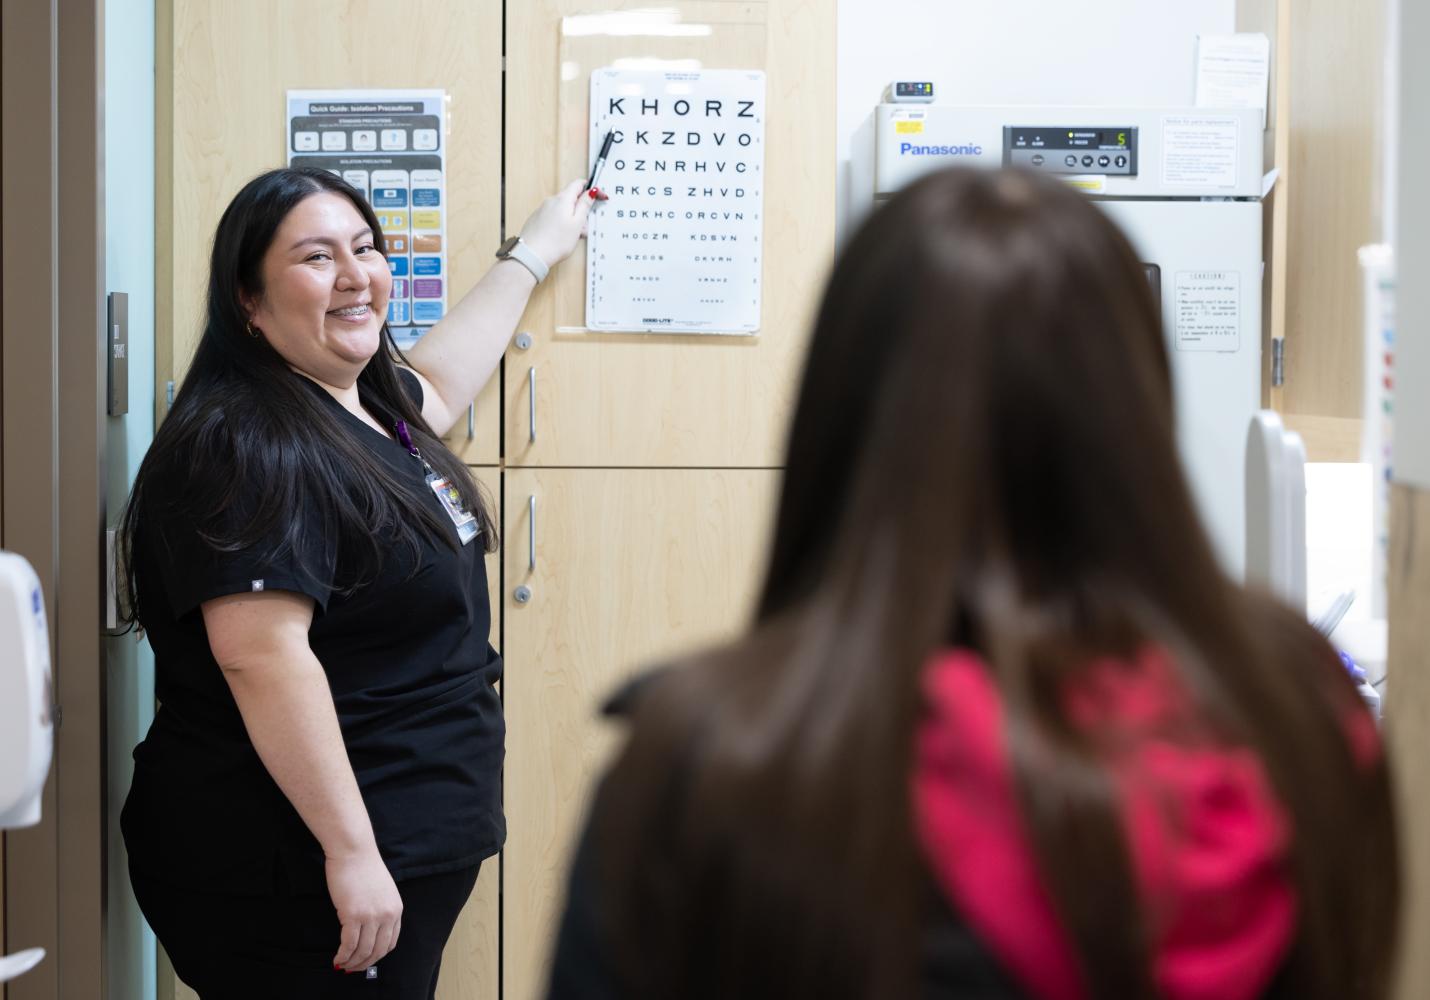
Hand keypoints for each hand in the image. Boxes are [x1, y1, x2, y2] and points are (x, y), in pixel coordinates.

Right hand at [326, 847, 402, 973]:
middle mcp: (387, 915)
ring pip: (363, 950)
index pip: (391, 942)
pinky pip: (349, 944)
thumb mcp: (383, 891)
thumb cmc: (364, 868)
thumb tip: (369, 931)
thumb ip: (380, 910)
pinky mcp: (353, 915)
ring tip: (342, 965)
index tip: (366, 961)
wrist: (354, 851)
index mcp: (396, 909)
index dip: (377, 956)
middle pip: (378, 950)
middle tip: (352, 969)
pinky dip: (343, 955)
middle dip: (364, 964)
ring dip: (352, 963)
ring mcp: (371, 916)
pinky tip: (337, 958)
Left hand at [518, 180, 594, 268]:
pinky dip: (560, 224)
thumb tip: (590, 192)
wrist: (532, 254)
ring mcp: (542, 209)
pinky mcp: (537, 219)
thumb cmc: (555, 242)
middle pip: (571, 198)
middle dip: (580, 210)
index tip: (598, 196)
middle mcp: (551, 201)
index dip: (591, 189)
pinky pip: (553, 217)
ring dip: (570, 219)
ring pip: (562, 209)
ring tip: (572, 236)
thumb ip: (584, 205)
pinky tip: (560, 237)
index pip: (578, 184)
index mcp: (563, 199)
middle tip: (584, 227)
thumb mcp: (577, 223)